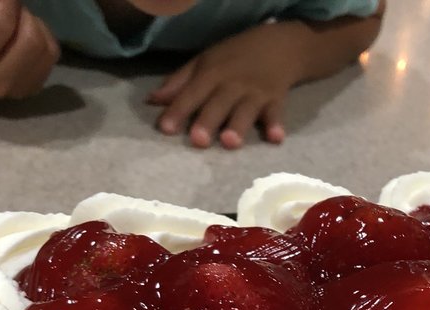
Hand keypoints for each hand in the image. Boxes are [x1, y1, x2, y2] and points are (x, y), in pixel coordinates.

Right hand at [0, 0, 58, 98]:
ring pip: (45, 47)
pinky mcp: (32, 89)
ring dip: (32, 23)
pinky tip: (21, 34)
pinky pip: (52, 55)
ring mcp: (16, 90)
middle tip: (6, 5)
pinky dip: (42, 36)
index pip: (1, 22)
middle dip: (21, 12)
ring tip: (12, 19)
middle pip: (31, 39)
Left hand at [148, 23, 309, 148]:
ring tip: (230, 142)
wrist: (278, 45)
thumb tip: (152, 101)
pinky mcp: (276, 100)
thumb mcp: (204, 62)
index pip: (191, 93)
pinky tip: (276, 138)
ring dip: (238, 126)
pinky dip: (276, 125)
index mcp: (211, 74)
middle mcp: (232, 84)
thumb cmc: (234, 58)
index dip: (178, 110)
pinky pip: (276, 113)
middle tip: (198, 140)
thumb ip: (179, 83)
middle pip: (218, 104)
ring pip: (245, 111)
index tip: (165, 128)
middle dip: (208, 121)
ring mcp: (255, 93)